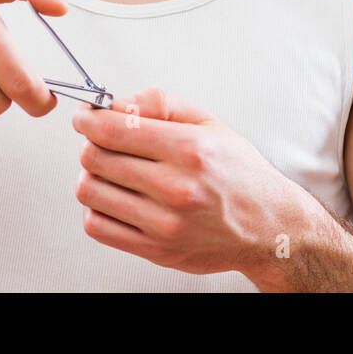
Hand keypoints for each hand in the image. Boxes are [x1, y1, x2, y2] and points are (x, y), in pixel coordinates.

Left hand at [70, 86, 306, 279]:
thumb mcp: (208, 123)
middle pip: (94, 157)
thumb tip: (115, 103)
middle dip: (89, 143)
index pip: (111, 129)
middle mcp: (175, 188)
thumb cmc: (239, 173)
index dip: (87, 119)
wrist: (268, 227)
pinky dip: (96, 207)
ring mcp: (164, 223)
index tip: (85, 117)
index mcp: (188, 149)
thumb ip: (159, 103)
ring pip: (90, 191)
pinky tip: (114, 197)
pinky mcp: (156, 250)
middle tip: (100, 140)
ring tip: (109, 170)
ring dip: (91, 175)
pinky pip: (97, 226)